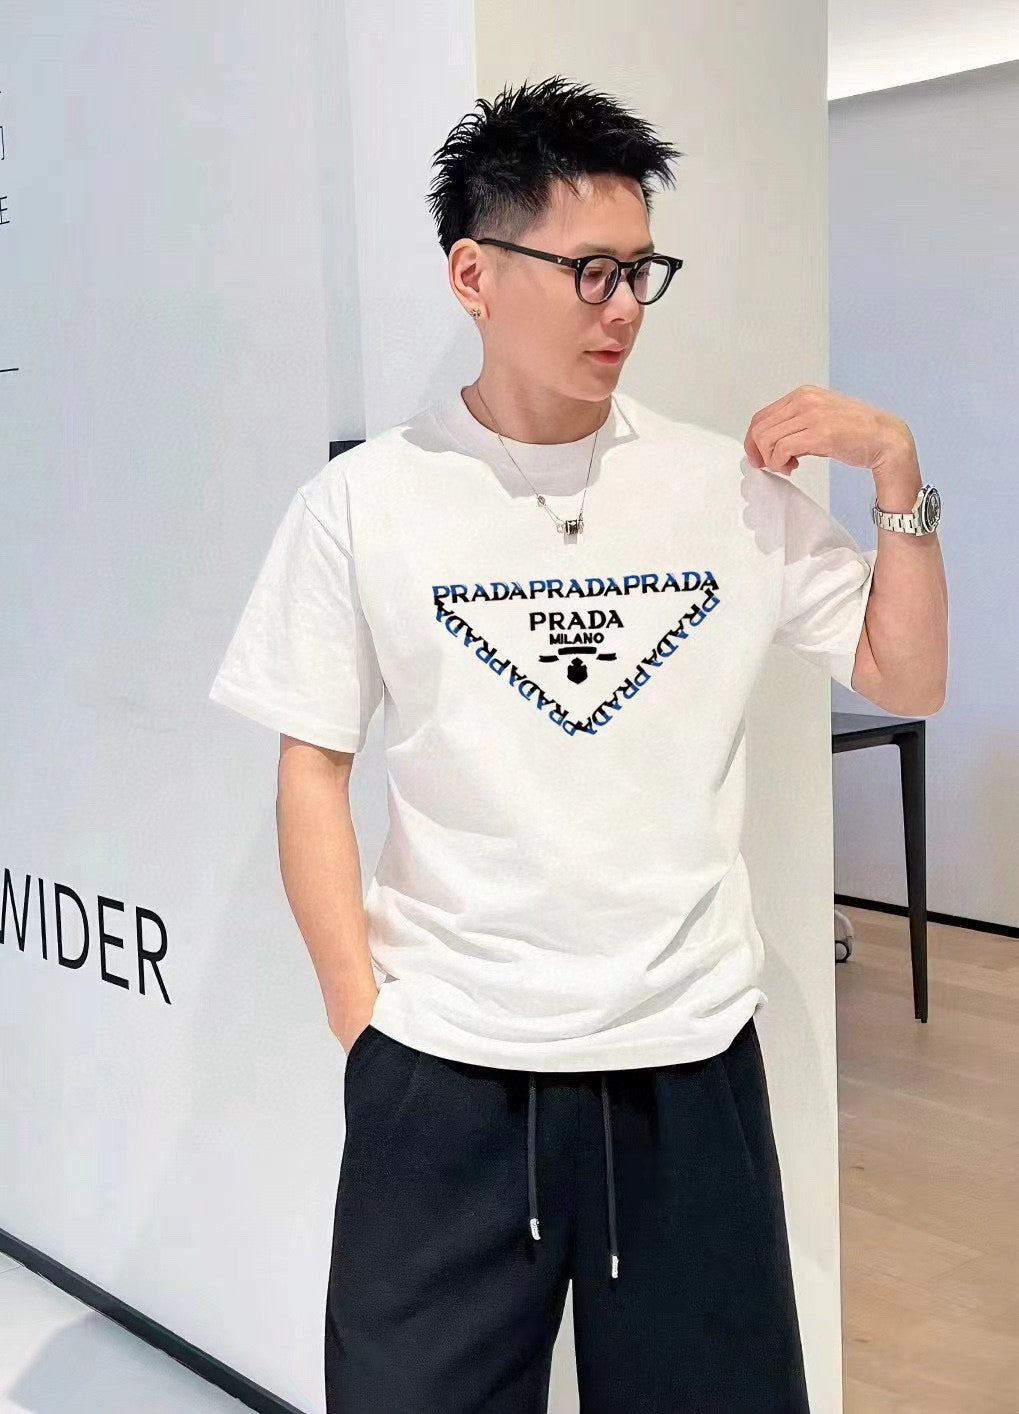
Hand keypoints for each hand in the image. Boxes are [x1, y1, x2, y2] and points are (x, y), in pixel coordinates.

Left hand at [744, 384, 915, 477]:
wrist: (885, 438)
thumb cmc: (856, 432)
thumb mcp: (820, 418)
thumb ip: (796, 423)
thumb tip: (770, 441)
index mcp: (803, 394)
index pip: (761, 417)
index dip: (754, 441)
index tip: (760, 457)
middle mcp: (805, 400)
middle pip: (760, 429)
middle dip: (759, 453)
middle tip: (772, 466)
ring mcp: (812, 415)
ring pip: (767, 439)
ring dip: (771, 460)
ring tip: (787, 466)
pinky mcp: (819, 434)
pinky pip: (782, 449)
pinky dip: (780, 463)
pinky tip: (793, 467)